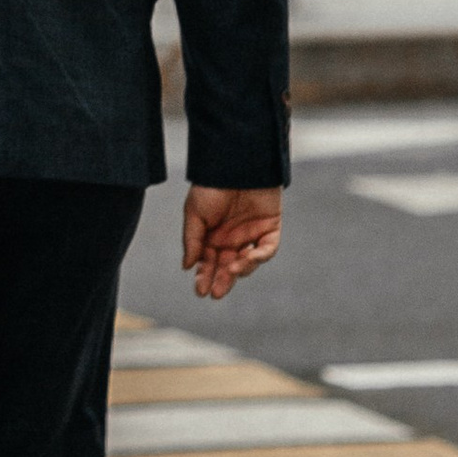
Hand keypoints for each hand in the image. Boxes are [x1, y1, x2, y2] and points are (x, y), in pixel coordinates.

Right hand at [182, 185, 282, 300]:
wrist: (235, 163)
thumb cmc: (211, 186)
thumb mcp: (194, 213)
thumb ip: (192, 240)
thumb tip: (186, 266)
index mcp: (212, 236)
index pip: (208, 263)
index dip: (204, 277)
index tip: (200, 290)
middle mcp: (232, 238)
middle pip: (227, 267)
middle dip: (222, 281)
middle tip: (216, 293)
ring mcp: (251, 234)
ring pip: (248, 262)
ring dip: (240, 270)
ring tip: (232, 270)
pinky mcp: (270, 228)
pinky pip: (268, 248)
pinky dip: (260, 256)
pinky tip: (248, 258)